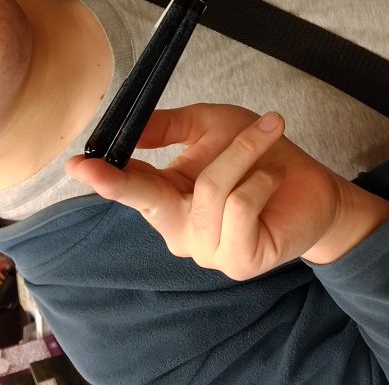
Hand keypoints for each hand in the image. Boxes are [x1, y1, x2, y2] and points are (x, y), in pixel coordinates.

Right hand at [65, 104, 388, 280]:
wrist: (312, 187)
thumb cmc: (261, 155)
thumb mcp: (210, 127)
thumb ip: (167, 128)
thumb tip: (127, 125)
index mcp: (166, 200)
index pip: (128, 188)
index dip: (101, 177)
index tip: (76, 164)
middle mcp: (180, 232)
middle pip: (153, 194)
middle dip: (134, 173)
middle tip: (93, 161)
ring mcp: (208, 252)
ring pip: (211, 189)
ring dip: (244, 150)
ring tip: (267, 133)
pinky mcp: (240, 262)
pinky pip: (240, 206)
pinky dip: (260, 177)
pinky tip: (273, 177)